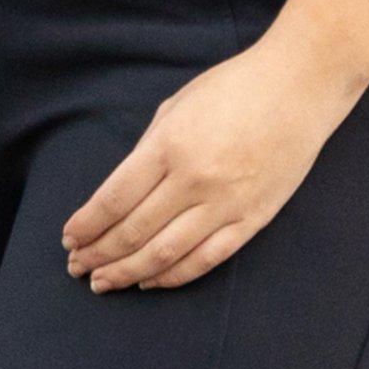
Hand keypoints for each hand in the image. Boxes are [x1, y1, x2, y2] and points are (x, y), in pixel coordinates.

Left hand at [61, 33, 364, 291]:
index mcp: (169, 145)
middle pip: (133, 231)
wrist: (300, 87)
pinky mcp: (252, 220)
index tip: (68, 238)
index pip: (113, 199)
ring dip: (126, 272)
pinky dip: (172, 276)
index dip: (87, 225)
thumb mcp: (177, 105)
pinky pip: (205, 260)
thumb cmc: (234, 87)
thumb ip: (148, 150)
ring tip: (102, 282)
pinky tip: (148, 281)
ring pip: (164, 254)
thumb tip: (120, 194)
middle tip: (76, 267)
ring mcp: (225, 204)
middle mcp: (194, 180)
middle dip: (98, 254)